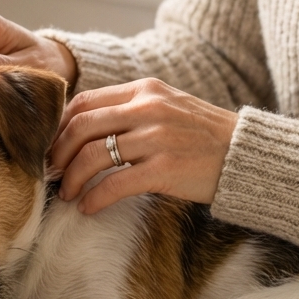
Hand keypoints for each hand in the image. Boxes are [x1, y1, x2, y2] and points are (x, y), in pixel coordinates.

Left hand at [51, 78, 237, 214]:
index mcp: (145, 90)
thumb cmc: (204, 135)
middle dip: (59, 154)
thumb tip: (84, 128)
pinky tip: (89, 208)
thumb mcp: (168, 106)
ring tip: (68, 195)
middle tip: (52, 174)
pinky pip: (115, 185)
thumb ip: (132, 109)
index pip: (85, 102)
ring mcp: (157, 138)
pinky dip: (95, 199)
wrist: (247, 154)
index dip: (60, 127)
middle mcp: (149, 108)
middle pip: (82, 127)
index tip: (52, 147)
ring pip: (93, 156)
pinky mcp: (165, 169)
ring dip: (73, 179)